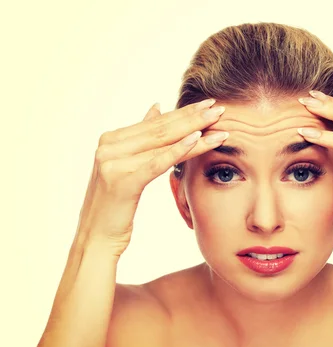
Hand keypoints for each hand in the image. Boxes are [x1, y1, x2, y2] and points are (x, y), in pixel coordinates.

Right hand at [75, 99, 228, 256]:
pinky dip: (178, 150)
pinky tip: (197, 139)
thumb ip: (140, 138)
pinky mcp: (123, 181)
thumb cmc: (116, 206)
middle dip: (193, 117)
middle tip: (220, 108)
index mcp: (111, 139)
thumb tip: (156, 106)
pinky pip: (157, 162)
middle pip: (161, 129)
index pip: (156, 123)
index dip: (184, 112)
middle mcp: (109, 146)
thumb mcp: (127, 167)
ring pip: (163, 143)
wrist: (96, 238)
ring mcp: (113, 162)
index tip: (209, 104)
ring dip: (195, 131)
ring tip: (219, 123)